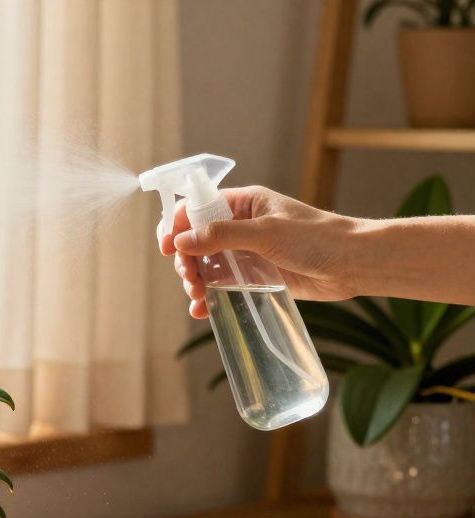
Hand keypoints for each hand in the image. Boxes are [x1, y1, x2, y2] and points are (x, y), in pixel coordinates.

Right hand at [159, 186, 361, 318]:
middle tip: (191, 279)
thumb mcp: (265, 232)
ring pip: (205, 265)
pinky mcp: (253, 276)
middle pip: (195, 241)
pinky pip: (221, 285)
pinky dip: (208, 297)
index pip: (196, 209)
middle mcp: (240, 226)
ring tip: (197, 297)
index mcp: (242, 204)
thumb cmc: (316, 238)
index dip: (177, 226)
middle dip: (186, 261)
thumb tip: (181, 241)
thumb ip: (221, 235)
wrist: (352, 264)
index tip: (168, 247)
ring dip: (194, 281)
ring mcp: (245, 252)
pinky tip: (201, 310)